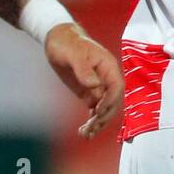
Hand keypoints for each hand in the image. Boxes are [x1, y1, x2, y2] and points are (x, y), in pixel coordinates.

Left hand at [43, 22, 123, 138]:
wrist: (57, 39)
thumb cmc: (67, 43)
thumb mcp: (73, 53)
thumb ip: (84, 69)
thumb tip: (94, 85)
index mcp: (109, 67)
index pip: (116, 87)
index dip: (109, 100)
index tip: (97, 110)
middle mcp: (107, 79)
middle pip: (112, 102)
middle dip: (103, 116)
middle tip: (91, 127)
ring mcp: (98, 87)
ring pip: (103, 109)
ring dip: (97, 123)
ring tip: (86, 134)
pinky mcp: (89, 93)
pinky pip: (93, 109)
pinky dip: (91, 121)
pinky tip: (85, 131)